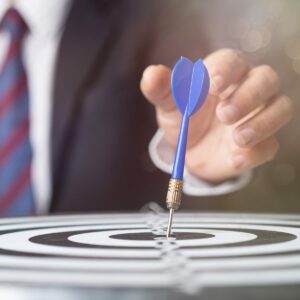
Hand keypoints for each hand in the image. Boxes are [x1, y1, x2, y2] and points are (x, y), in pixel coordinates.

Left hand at [140, 49, 293, 182]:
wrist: (190, 150)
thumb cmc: (183, 119)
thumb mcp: (169, 105)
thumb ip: (162, 90)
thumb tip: (151, 74)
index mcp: (223, 74)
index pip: (233, 60)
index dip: (227, 69)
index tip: (214, 84)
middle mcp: (247, 90)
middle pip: (266, 80)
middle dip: (248, 95)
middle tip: (224, 114)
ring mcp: (257, 117)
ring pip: (280, 108)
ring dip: (262, 122)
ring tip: (237, 138)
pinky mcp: (260, 144)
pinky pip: (270, 145)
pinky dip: (256, 152)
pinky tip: (235, 159)